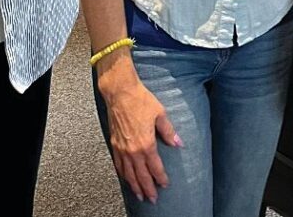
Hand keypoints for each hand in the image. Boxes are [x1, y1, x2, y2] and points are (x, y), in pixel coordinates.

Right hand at [97, 58, 182, 203]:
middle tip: (152, 199)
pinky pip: (118, 165)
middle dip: (148, 188)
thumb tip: (178, 143)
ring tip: (140, 195)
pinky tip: (126, 179)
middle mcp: (132, 150)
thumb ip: (168, 131)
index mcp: (146, 144)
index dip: (160, 178)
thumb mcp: (160, 114)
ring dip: (134, 185)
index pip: (155, 167)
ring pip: (128, 173)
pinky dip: (123, 175)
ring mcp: (121, 149)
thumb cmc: (141, 101)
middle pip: (141, 175)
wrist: (120, 93)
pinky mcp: (114, 144)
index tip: (165, 185)